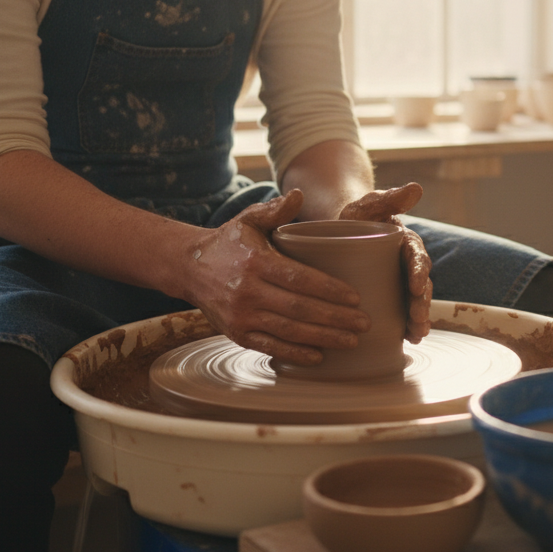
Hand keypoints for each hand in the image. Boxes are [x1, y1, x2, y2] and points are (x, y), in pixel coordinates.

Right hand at [183, 189, 370, 364]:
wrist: (188, 268)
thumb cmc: (229, 243)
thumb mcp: (249, 220)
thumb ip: (275, 210)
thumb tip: (299, 195)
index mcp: (256, 262)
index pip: (299, 278)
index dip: (329, 290)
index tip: (355, 297)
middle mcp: (247, 291)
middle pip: (299, 308)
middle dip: (335, 318)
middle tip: (364, 323)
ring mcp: (241, 316)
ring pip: (288, 331)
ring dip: (323, 338)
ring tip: (351, 341)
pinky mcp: (236, 334)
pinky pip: (270, 347)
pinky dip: (295, 354)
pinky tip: (319, 356)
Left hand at [338, 182, 432, 342]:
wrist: (340, 230)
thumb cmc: (355, 216)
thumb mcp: (368, 205)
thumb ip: (389, 198)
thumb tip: (416, 188)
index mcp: (406, 243)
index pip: (417, 258)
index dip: (419, 273)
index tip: (416, 286)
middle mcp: (407, 265)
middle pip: (420, 286)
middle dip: (421, 303)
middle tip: (418, 318)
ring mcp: (399, 282)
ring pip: (414, 302)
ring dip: (418, 318)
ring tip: (417, 333)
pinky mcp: (390, 296)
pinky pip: (402, 313)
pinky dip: (407, 326)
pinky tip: (408, 339)